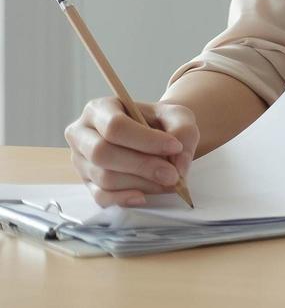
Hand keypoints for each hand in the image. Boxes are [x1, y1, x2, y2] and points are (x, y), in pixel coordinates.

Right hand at [65, 98, 198, 207]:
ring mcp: (80, 160)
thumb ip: (183, 132)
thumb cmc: (160, 123)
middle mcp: (82, 133)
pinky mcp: (86, 183)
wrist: (153, 136)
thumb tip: (177, 164)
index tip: (175, 147)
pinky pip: (100, 196)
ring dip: (139, 183)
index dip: (145, 140)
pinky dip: (123, 199)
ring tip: (166, 182)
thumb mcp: (177, 116)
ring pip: (103, 177)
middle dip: (142, 166)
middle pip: (102, 153)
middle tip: (172, 175)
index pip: (114, 126)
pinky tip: (144, 196)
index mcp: (100, 109)